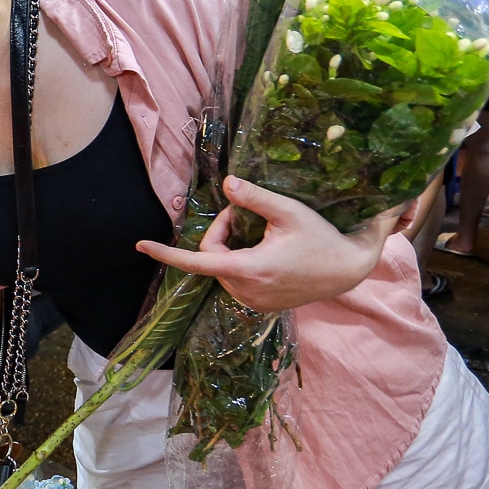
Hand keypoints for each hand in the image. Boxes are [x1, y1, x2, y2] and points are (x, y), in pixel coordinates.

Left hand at [136, 176, 401, 311]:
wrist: (348, 270)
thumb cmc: (321, 238)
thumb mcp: (289, 212)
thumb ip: (255, 198)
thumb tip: (227, 182)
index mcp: (248, 269)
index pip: (196, 261)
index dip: (166, 253)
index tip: (141, 246)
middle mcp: (246, 290)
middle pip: (212, 257)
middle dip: (222, 232)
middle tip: (244, 213)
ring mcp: (253, 301)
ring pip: (223, 268)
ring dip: (231, 247)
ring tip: (261, 233)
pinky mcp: (260, 306)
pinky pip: (236, 280)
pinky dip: (241, 262)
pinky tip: (268, 253)